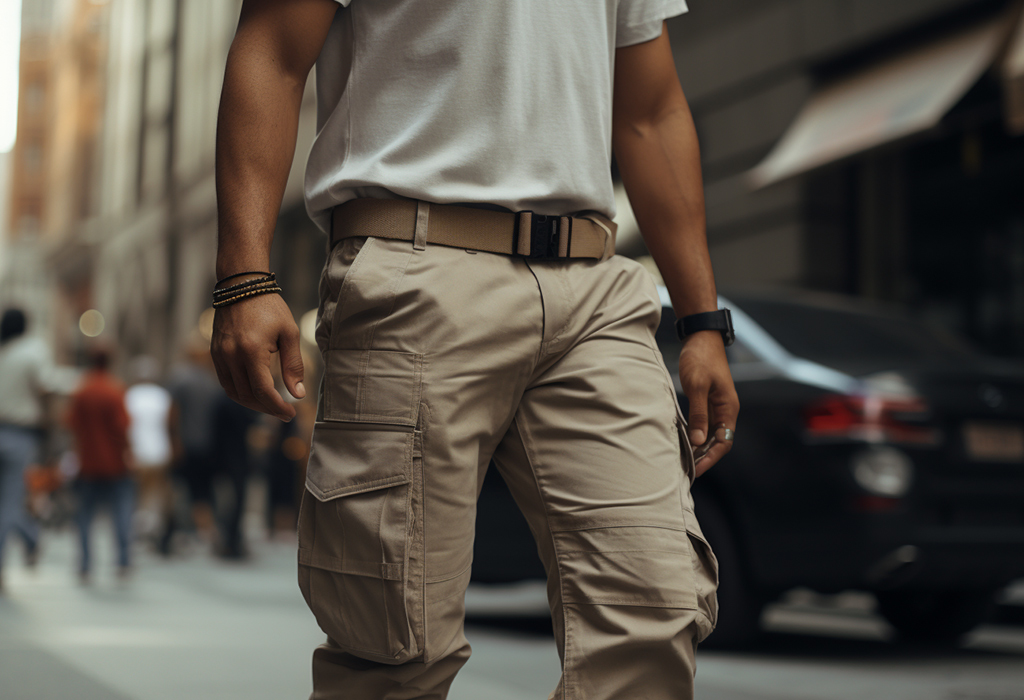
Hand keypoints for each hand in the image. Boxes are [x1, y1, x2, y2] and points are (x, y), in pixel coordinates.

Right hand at [212, 293, 305, 420]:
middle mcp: (231, 356)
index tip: (291, 413)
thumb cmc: (269, 307)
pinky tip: (256, 392)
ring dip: (253, 403)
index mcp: (251, 351)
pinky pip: (226, 382)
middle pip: (247, 396)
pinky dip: (241, 392)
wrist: (241, 286)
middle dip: (267, 408)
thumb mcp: (289, 334)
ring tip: (272, 404)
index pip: (263, 392)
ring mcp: (219, 356)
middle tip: (284, 412)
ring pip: (234, 393)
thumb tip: (298, 393)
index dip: (277, 407)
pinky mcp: (215, 354)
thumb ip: (293, 365)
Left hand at [679, 330, 738, 476]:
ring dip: (699, 447)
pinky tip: (683, 441)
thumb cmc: (701, 359)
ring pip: (710, 434)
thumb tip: (699, 440)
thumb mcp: (697, 386)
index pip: (724, 442)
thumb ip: (698, 414)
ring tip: (684, 460)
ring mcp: (716, 406)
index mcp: (728, 408)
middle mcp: (725, 410)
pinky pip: (703, 423)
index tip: (696, 470)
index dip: (711, 458)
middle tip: (687, 470)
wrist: (701, 337)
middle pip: (718, 442)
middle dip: (705, 457)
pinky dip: (695, 434)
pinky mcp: (707, 400)